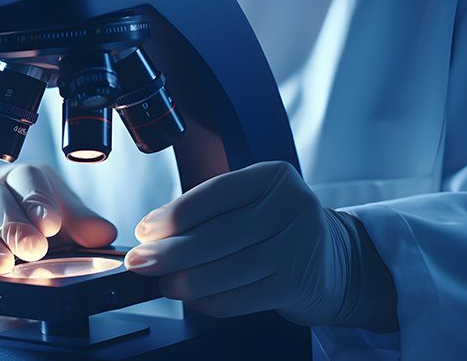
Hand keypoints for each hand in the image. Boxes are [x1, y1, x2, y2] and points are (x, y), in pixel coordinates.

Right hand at [0, 164, 116, 274]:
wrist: (14, 242)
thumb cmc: (41, 224)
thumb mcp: (68, 222)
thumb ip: (85, 226)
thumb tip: (103, 234)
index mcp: (28, 177)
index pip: (29, 180)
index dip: (39, 201)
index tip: (50, 225)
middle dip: (15, 224)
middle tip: (33, 248)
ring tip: (7, 264)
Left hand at [124, 161, 361, 325]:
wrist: (337, 261)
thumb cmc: (280, 229)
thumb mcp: (251, 203)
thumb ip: (206, 211)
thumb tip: (152, 231)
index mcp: (272, 177)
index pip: (214, 193)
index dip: (174, 215)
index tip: (145, 231)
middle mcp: (291, 207)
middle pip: (217, 235)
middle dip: (170, 253)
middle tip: (141, 263)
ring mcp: (298, 248)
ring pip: (226, 270)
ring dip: (186, 281)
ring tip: (166, 283)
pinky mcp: (297, 286)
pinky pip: (240, 298)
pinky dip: (210, 301)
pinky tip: (196, 298)